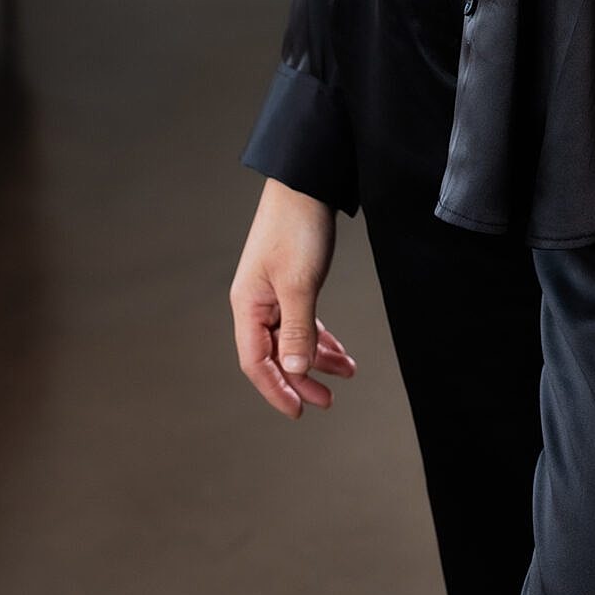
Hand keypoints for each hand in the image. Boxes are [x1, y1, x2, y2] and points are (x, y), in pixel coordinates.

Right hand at [229, 177, 357, 420]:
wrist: (307, 183)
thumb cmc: (297, 227)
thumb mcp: (300, 283)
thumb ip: (297, 329)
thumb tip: (294, 370)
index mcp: (248, 305)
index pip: (256, 363)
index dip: (276, 390)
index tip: (300, 411)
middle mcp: (256, 304)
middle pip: (274, 355)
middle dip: (301, 381)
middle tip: (327, 401)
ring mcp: (273, 294)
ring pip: (292, 340)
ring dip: (317, 360)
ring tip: (346, 374)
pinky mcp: (290, 283)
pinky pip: (302, 322)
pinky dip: (320, 338)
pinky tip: (339, 351)